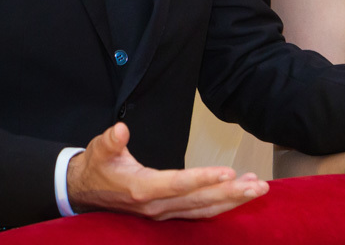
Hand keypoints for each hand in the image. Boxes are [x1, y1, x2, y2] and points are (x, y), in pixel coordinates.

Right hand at [66, 122, 266, 219]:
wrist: (85, 191)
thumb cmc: (98, 166)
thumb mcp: (99, 149)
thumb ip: (111, 141)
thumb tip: (120, 130)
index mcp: (142, 188)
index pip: (178, 184)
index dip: (203, 178)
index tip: (228, 172)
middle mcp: (157, 206)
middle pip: (199, 201)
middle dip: (231, 193)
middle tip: (259, 185)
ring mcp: (164, 213)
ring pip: (204, 209)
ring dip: (232, 200)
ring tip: (257, 188)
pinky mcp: (168, 214)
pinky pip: (199, 213)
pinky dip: (221, 205)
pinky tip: (238, 196)